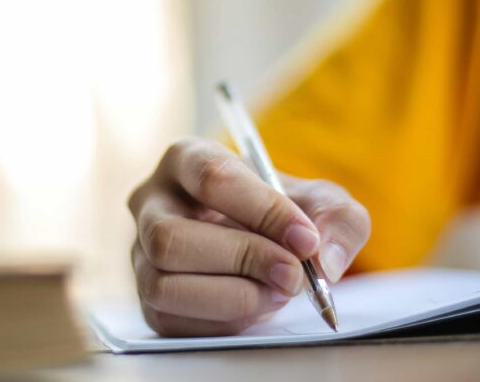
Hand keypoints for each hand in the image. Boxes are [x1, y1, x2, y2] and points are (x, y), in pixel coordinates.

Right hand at [127, 136, 370, 336]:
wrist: (267, 246)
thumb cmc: (285, 213)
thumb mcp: (323, 203)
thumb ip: (338, 219)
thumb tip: (325, 260)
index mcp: (187, 158)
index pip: (211, 177)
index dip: (262, 211)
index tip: (306, 239)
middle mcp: (151, 202)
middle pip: (172, 237)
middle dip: (241, 261)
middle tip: (293, 275)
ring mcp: (141, 253)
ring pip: (163, 284)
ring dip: (231, 297)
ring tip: (278, 293)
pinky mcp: (148, 299)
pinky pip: (170, 320)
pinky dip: (222, 321)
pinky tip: (256, 307)